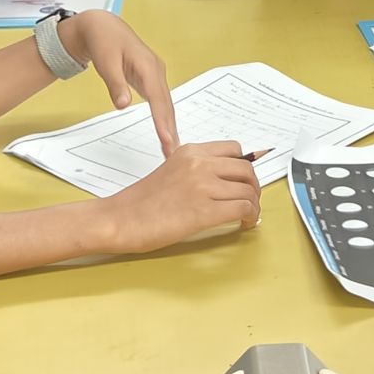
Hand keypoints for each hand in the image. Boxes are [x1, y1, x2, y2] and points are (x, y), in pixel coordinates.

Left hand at [60, 11, 177, 155]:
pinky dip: (164, 116)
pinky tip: (166, 130)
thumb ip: (116, 85)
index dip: (163, 121)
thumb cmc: (104, 42)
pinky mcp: (152, 78)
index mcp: (148, 66)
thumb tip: (123, 106)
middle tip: (173, 153)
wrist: (103, 27)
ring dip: (169, 125)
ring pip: (166, 103)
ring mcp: (156, 74)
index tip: (168, 140)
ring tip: (172, 148)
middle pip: (166, 104)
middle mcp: (156, 70)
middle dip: (171, 129)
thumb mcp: (106, 63)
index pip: (158, 99)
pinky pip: (161, 100)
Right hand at [107, 142, 262, 251]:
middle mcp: (199, 163)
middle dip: (253, 187)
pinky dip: (249, 217)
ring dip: (253, 205)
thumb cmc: (141, 202)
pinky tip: (242, 224)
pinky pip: (242, 209)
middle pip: (246, 169)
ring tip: (247, 216)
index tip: (244, 181)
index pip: (234, 149)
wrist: (120, 219)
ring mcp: (202, 186)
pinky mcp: (203, 210)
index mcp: (190, 151)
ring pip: (248, 190)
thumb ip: (196, 170)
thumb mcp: (171, 171)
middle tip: (250, 201)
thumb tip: (224, 181)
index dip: (245, 167)